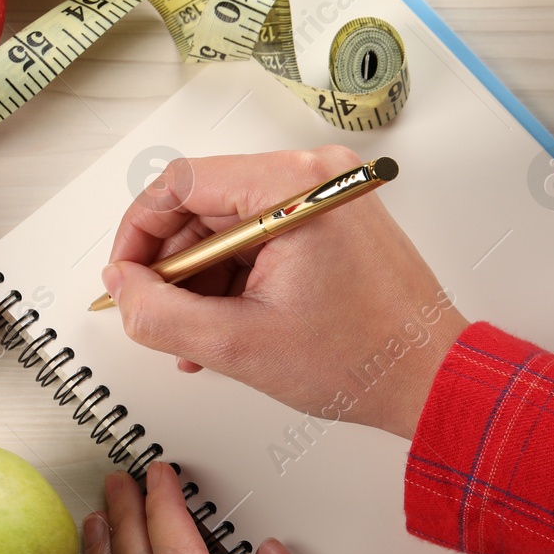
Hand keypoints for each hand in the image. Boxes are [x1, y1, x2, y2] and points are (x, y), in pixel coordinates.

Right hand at [101, 146, 468, 438]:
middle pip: (204, 204)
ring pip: (230, 224)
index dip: (137, 234)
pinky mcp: (336, 217)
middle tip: (159, 318)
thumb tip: (122, 288)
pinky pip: (264, 235)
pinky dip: (237, 277)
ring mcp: (328, 194)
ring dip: (204, 280)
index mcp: (292, 186)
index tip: (125, 277)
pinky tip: (226, 325)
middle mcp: (314, 175)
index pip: (178, 184)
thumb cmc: (364, 360)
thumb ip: (161, 313)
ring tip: (195, 338)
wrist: (431, 378)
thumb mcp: (238, 344)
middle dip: (174, 268)